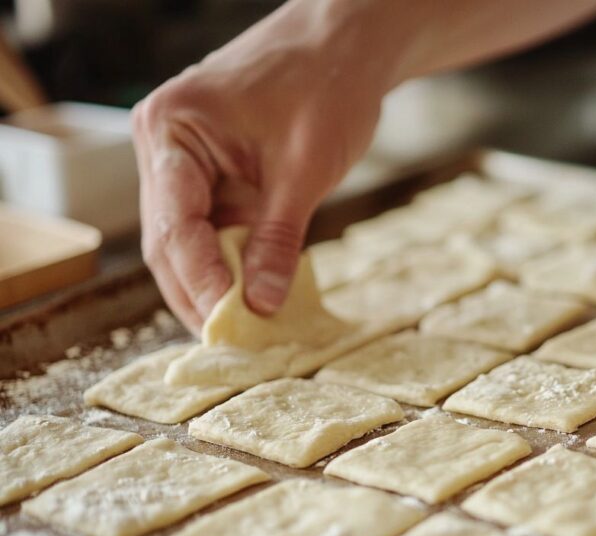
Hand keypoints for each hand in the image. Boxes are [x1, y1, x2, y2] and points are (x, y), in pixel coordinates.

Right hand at [132, 0, 398, 332]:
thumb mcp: (306, 168)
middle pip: (170, 243)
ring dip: (216, 288)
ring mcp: (187, 168)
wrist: (345, 45)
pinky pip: (216, 234)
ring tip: (246, 334)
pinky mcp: (215, 180)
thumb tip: (261, 304)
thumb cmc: (325, 85)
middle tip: (234, 345)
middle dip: (201, 295)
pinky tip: (255, 301)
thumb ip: (280, 238)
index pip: (175, 225)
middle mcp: (165, 150)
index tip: (229, 326)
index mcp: (171, 131)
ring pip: (189, 246)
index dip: (201, 281)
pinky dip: (234, 268)